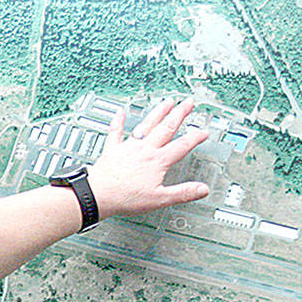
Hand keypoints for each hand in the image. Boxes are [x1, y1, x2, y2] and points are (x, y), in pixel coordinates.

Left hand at [87, 97, 209, 219]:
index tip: (203, 131)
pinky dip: (118, 121)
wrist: (98, 195)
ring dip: (158, 112)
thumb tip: (202, 189)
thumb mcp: (159, 199)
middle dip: (179, 114)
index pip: (181, 146)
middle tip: (188, 103)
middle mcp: (144, 149)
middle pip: (166, 128)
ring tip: (167, 101)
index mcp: (157, 161)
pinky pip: (116, 132)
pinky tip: (121, 112)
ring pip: (147, 125)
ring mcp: (128, 147)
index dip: (195, 138)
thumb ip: (183, 193)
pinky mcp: (113, 149)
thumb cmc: (125, 197)